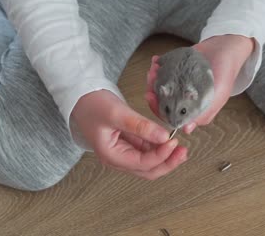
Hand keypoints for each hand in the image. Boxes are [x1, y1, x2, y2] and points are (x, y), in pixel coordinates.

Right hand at [72, 90, 187, 179]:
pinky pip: (146, 150)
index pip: (142, 163)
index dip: (161, 155)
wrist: (80, 95)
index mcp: (111, 155)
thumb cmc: (92, 104)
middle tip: (183, 151)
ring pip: (148, 162)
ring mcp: (122, 151)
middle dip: (167, 163)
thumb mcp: (117, 113)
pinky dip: (158, 147)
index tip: (174, 141)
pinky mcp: (127, 143)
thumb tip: (164, 137)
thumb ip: (140, 126)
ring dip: (165, 156)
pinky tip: (168, 140)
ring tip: (180, 146)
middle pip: (147, 170)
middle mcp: (117, 158)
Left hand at [146, 34, 253, 133]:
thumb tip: (186, 129)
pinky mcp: (175, 71)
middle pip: (161, 99)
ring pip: (159, 85)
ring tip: (154, 68)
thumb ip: (202, 113)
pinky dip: (157, 65)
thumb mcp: (217, 97)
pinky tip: (156, 60)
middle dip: (153, 89)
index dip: (158, 107)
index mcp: (190, 110)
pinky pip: (162, 71)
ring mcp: (177, 85)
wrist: (225, 50)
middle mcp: (182, 99)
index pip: (169, 114)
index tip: (151, 96)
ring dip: (154, 77)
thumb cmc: (224, 75)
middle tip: (151, 77)